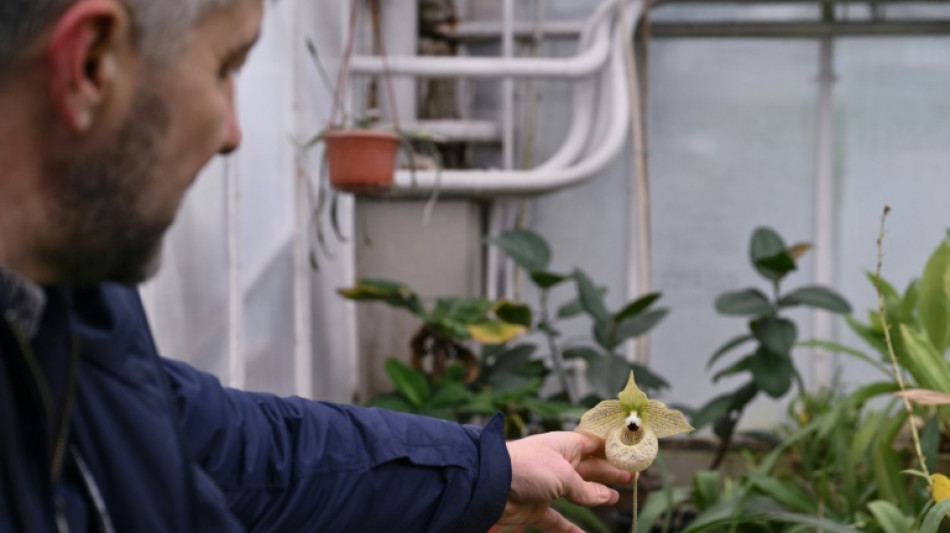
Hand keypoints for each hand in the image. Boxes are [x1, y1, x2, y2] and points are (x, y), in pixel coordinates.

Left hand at [498, 431, 633, 532]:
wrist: (490, 485)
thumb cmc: (527, 468)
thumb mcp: (564, 475)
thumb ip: (585, 488)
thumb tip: (606, 497)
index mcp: (565, 446)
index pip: (594, 444)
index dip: (613, 448)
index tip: (632, 452)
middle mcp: (558, 464)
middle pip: (590, 468)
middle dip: (611, 472)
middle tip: (632, 477)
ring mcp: (547, 486)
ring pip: (577, 492)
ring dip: (596, 496)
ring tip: (615, 498)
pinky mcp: (536, 507)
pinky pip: (557, 520)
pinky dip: (569, 529)